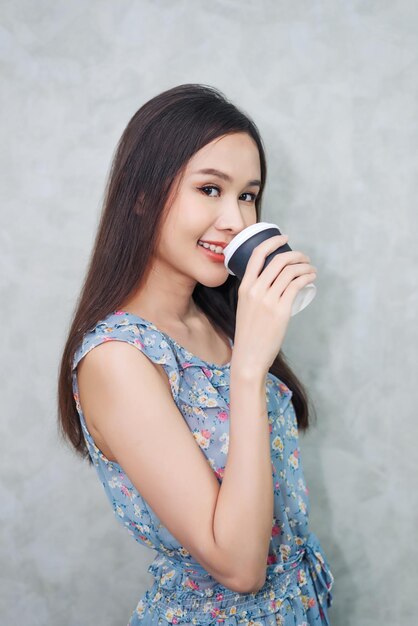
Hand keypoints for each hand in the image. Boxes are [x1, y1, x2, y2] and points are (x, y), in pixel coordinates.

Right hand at [232, 234, 316, 376]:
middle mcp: (255, 290)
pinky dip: (306, 278)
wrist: (249, 355)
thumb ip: (254, 294)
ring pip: (290, 272)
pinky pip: (297, 285)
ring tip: (311, 270)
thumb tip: (271, 283)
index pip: (257, 255)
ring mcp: (268, 300)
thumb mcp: (245, 308)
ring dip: (304, 266)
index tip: (284, 238)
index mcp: (244, 287)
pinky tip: (311, 278)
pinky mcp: (281, 310)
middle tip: (304, 258)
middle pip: (279, 261)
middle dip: (296, 255)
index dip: (272, 242)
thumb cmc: (248, 334)